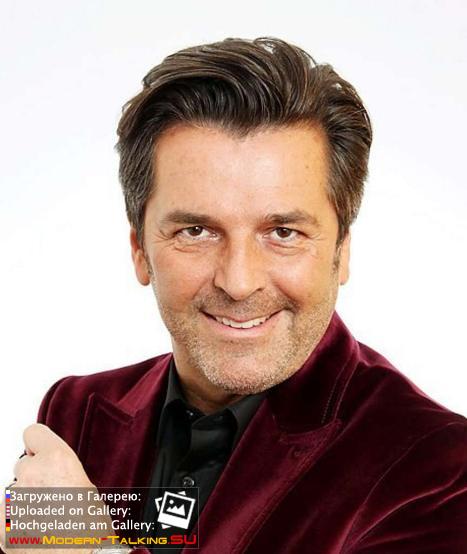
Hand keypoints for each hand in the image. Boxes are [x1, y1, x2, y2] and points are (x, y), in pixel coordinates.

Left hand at [0, 424, 93, 553]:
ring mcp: (13, 500)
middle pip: (23, 465)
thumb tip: (53, 469)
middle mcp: (32, 474)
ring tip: (45, 518)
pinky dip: (15, 520)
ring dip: (24, 499)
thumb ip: (64, 471)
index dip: (38, 444)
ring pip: (14, 490)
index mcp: (57, 459)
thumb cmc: (91, 530)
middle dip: (34, 476)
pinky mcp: (1, 525)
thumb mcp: (87, 487)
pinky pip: (5, 513)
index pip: (33, 433)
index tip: (40, 452)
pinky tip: (34, 530)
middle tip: (51, 495)